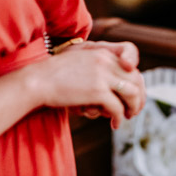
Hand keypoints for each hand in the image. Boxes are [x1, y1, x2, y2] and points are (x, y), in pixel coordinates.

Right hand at [25, 42, 145, 128]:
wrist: (37, 80)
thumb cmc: (54, 76)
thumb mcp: (79, 63)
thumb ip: (97, 68)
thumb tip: (111, 87)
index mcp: (101, 52)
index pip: (131, 62)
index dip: (137, 79)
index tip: (134, 92)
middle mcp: (105, 60)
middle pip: (136, 79)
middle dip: (138, 97)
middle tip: (133, 110)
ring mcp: (103, 75)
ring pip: (132, 93)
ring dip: (132, 108)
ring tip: (127, 117)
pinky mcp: (97, 91)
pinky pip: (117, 107)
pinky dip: (118, 118)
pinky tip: (114, 124)